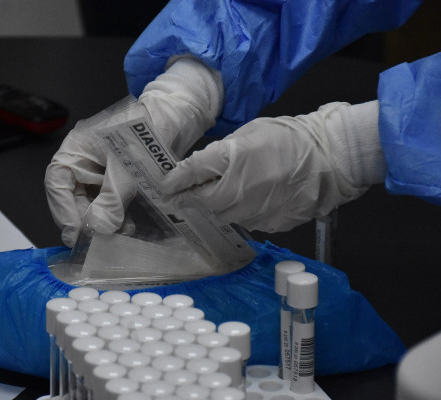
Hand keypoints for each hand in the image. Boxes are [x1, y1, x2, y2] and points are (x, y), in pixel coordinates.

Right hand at [45, 57, 222, 246]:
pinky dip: (114, 214)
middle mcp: (81, 159)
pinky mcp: (113, 176)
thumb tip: (98, 228)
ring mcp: (97, 168)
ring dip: (101, 219)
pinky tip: (126, 227)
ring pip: (90, 200)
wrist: (173, 118)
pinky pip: (107, 199)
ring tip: (116, 235)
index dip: (64, 211)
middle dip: (84, 219)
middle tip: (95, 240)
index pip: (57, 183)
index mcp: (74, 148)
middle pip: (72, 195)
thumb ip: (111, 200)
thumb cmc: (146, 132)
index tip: (75, 234)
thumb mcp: (126, 169)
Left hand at [160, 101, 384, 232]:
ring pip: (223, 216)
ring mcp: (255, 209)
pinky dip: (243, 213)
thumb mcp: (251, 133)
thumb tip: (201, 167)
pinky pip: (247, 222)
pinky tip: (253, 201)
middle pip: (203, 201)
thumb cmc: (290, 138)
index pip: (192, 172)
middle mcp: (238, 188)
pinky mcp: (270, 223)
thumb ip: (223, 152)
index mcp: (232, 157)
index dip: (175, 180)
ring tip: (225, 195)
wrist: (331, 158)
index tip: (165, 186)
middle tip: (185, 196)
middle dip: (192, 198)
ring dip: (218, 207)